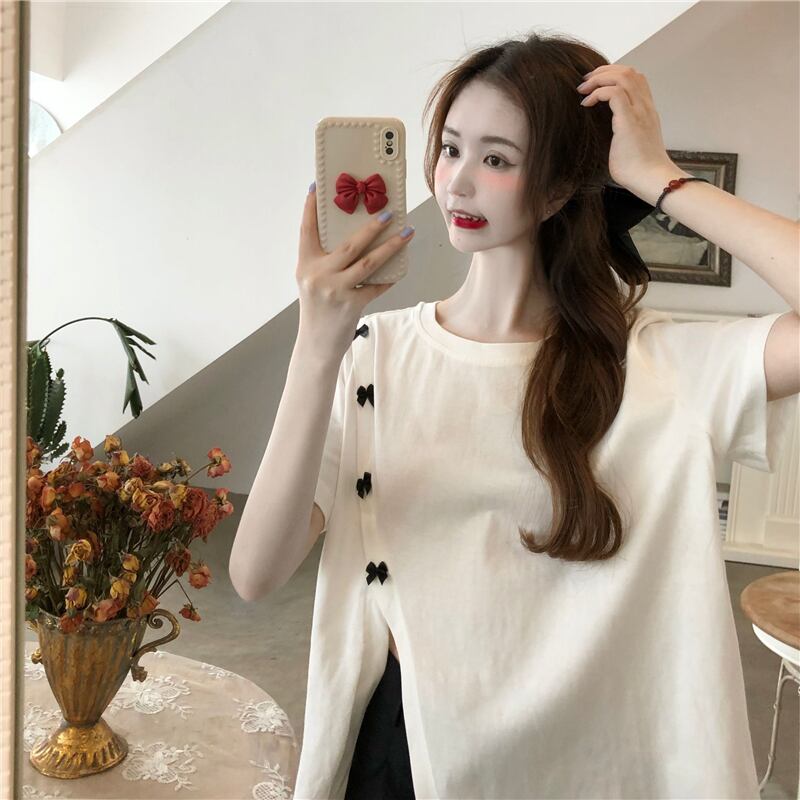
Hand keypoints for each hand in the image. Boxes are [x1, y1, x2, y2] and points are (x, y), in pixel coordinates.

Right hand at [295, 186, 413, 353]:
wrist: (316, 344)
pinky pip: (375, 286)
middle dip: (372, 227)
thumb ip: (326, 262)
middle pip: (350, 244)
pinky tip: (399, 271)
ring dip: (391, 246)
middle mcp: (318, 274)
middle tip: (389, 213)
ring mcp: (335, 289)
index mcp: (305, 265)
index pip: (307, 229)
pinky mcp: (351, 304)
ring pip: (368, 262)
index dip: (311, 207)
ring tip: (407, 233)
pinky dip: (388, 278)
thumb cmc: (317, 310)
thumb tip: (354, 239)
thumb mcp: (313, 282)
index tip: (317, 186)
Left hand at [576, 64, 674, 192]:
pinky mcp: (629, 121)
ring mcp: (639, 112)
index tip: (596, 84)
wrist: (651, 180)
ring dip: (599, 78)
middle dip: (604, 71)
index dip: (614, 75)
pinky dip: (598, 93)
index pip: (636, 79)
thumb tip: (606, 136)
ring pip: (623, 76)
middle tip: (585, 82)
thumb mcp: (631, 144)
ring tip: (584, 89)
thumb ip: (622, 133)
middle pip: (629, 71)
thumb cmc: (639, 169)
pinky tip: (586, 104)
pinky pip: (614, 93)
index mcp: (646, 111)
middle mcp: (645, 106)